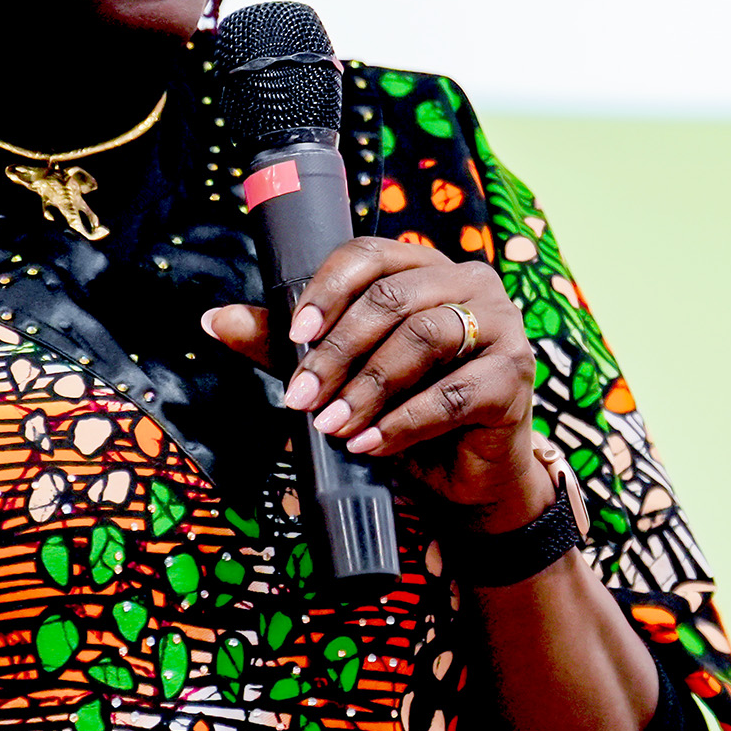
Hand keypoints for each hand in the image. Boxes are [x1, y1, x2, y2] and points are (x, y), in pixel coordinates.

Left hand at [200, 239, 546, 530]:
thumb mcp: (341, 376)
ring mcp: (501, 326)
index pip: (370, 254)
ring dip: (368, 386)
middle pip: (392, 298)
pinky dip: (404, 422)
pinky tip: (372, 443)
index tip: (295, 333)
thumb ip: (288, 346)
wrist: (467, 475)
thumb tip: (215, 320)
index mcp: (425, 269)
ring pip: (424, 337)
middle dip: (337, 352)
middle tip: (302, 397)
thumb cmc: (407, 414)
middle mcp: (469, 284)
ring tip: (334, 424)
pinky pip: (453, 393)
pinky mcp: (514, 377)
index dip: (328, 289)